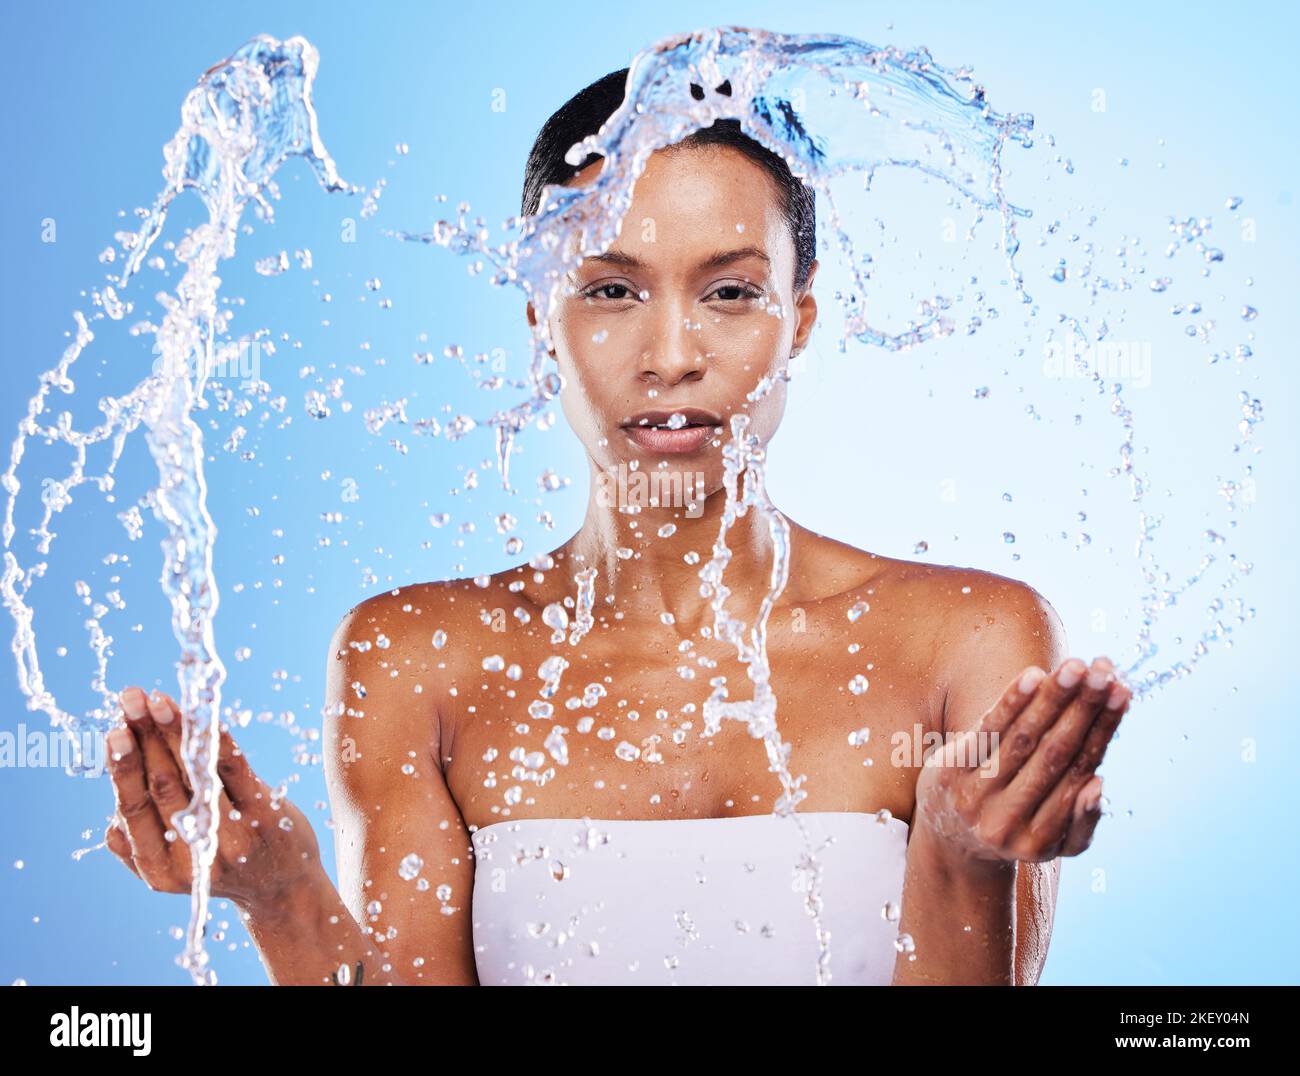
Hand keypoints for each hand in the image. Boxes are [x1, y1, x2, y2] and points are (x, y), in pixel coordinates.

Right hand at [104, 686, 322, 913]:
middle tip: (131, 698)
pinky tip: (204, 717)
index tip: (113, 728)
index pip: (133, 809)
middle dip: (143, 736)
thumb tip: (111, 801)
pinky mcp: (266, 816)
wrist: (284, 888)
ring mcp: (233, 837)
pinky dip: (217, 741)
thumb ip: (140, 840)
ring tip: (159, 700)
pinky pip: (236, 770)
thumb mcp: (172, 867)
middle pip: (161, 785)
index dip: (122, 766)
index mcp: (159, 871)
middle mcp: (195, 857)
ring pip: (194, 774)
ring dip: (174, 731)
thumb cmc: (218, 864)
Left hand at [913, 656, 1129, 863]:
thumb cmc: (1011, 830)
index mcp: (1040, 841)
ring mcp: (975, 795)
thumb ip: (1081, 823)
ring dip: (1053, 699)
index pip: (1079, 772)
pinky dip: (1012, 703)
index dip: (1102, 730)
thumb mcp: (1050, 846)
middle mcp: (1007, 820)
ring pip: (1023, 739)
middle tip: (1104, 669)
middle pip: (1054, 754)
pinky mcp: (949, 770)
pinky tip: (1034, 677)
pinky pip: (986, 731)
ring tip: (1076, 667)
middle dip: (1083, 708)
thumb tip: (1098, 784)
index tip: (1123, 692)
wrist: (944, 838)